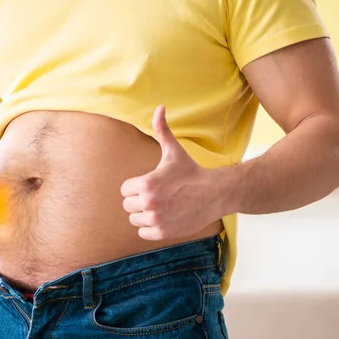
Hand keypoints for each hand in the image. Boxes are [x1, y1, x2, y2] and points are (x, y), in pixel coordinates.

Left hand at [121, 105, 217, 240]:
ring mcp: (156, 219)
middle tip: (157, 196)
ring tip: (160, 207)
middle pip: (128, 205)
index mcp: (146, 183)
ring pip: (134, 220)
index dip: (136, 187)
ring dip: (144, 215)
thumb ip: (162, 129)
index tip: (151, 184)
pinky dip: (150, 228)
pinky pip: (143, 233)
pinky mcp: (163, 232)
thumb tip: (160, 106)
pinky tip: (163, 218)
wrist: (214, 193)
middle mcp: (149, 202)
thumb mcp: (174, 151)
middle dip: (139, 201)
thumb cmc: (191, 171)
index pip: (124, 190)